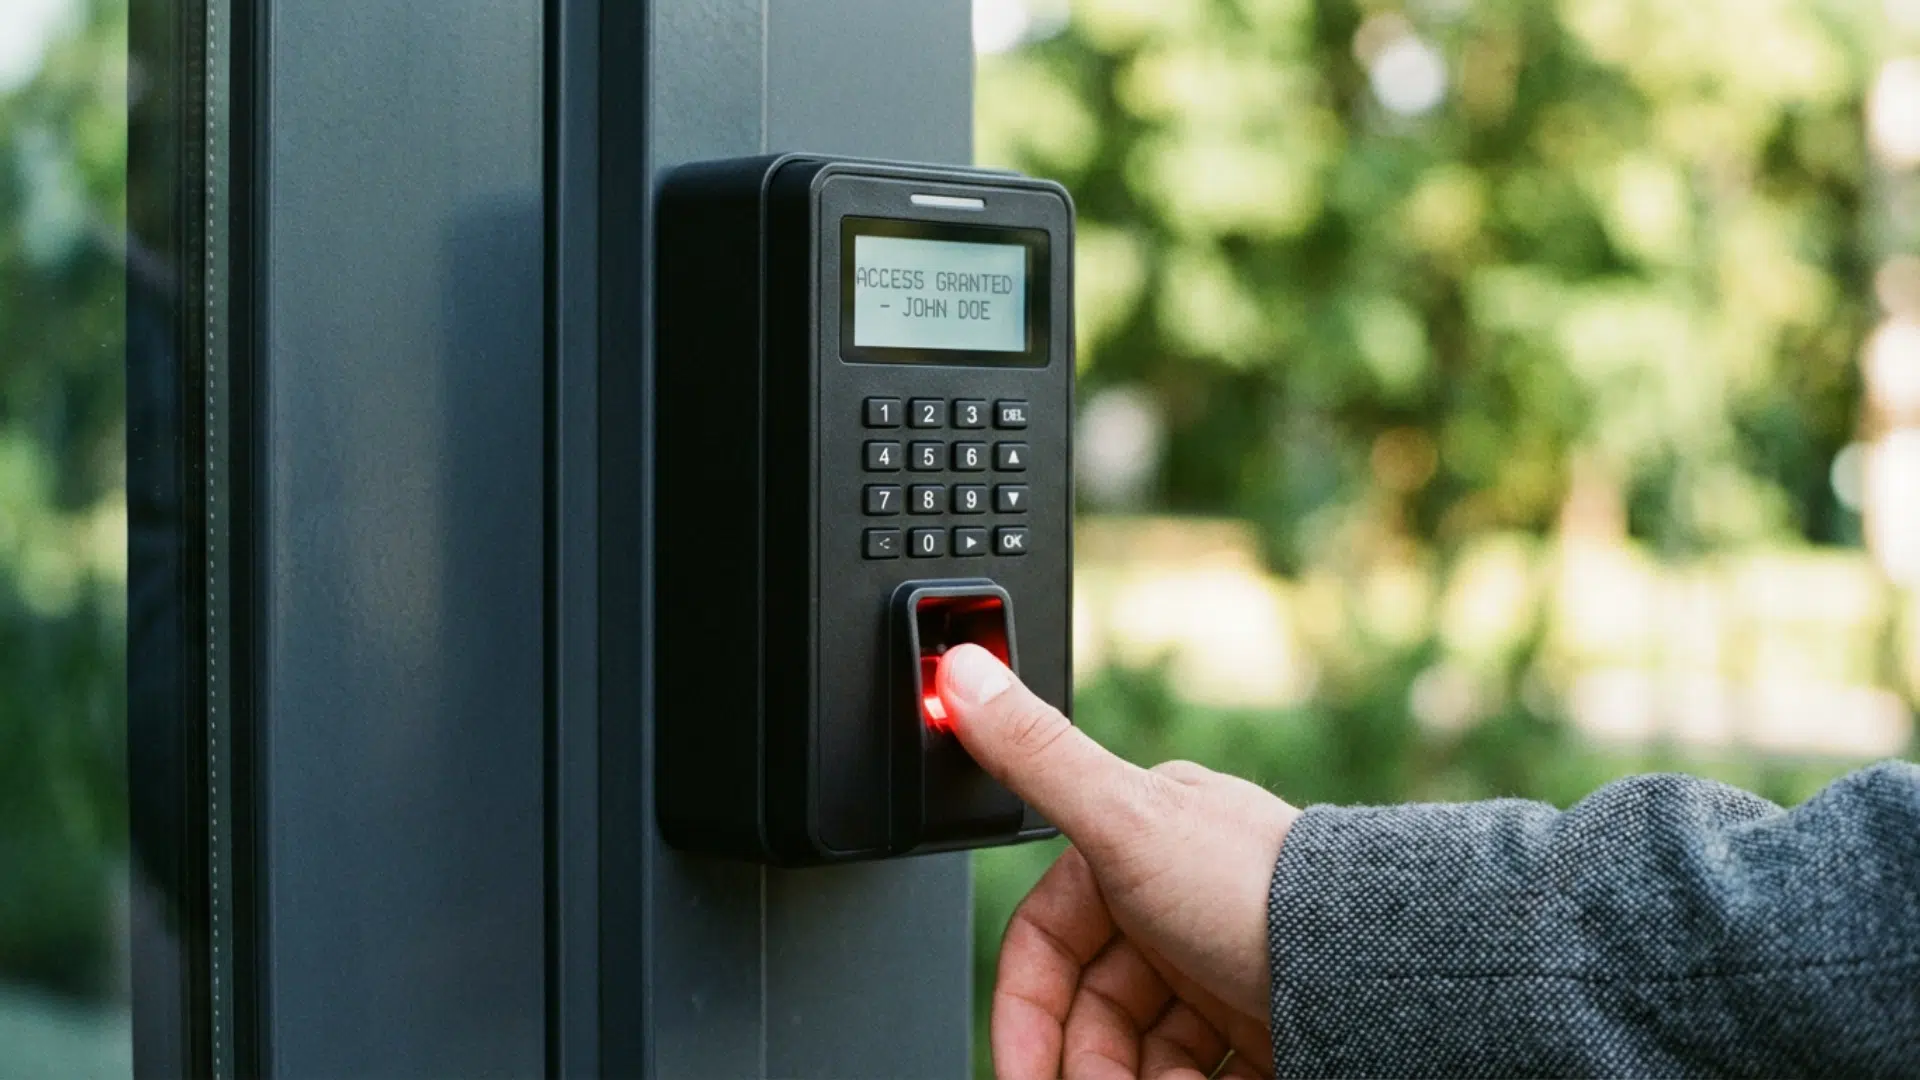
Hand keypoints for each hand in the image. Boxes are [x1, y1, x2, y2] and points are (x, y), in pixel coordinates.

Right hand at [937, 644, 1300, 1079]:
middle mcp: (1179, 902)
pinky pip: (1203, 1068)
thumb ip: (1038, 753)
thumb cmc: (1259, 891)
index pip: (1047, 941)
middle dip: (1085, 1062)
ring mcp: (1223, 963)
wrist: (1382, 972)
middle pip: (1095, 1004)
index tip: (1019, 1069)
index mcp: (1137, 847)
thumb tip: (960, 665)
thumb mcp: (1127, 819)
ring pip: (1145, 1045)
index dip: (1023, 1009)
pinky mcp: (1266, 1019)